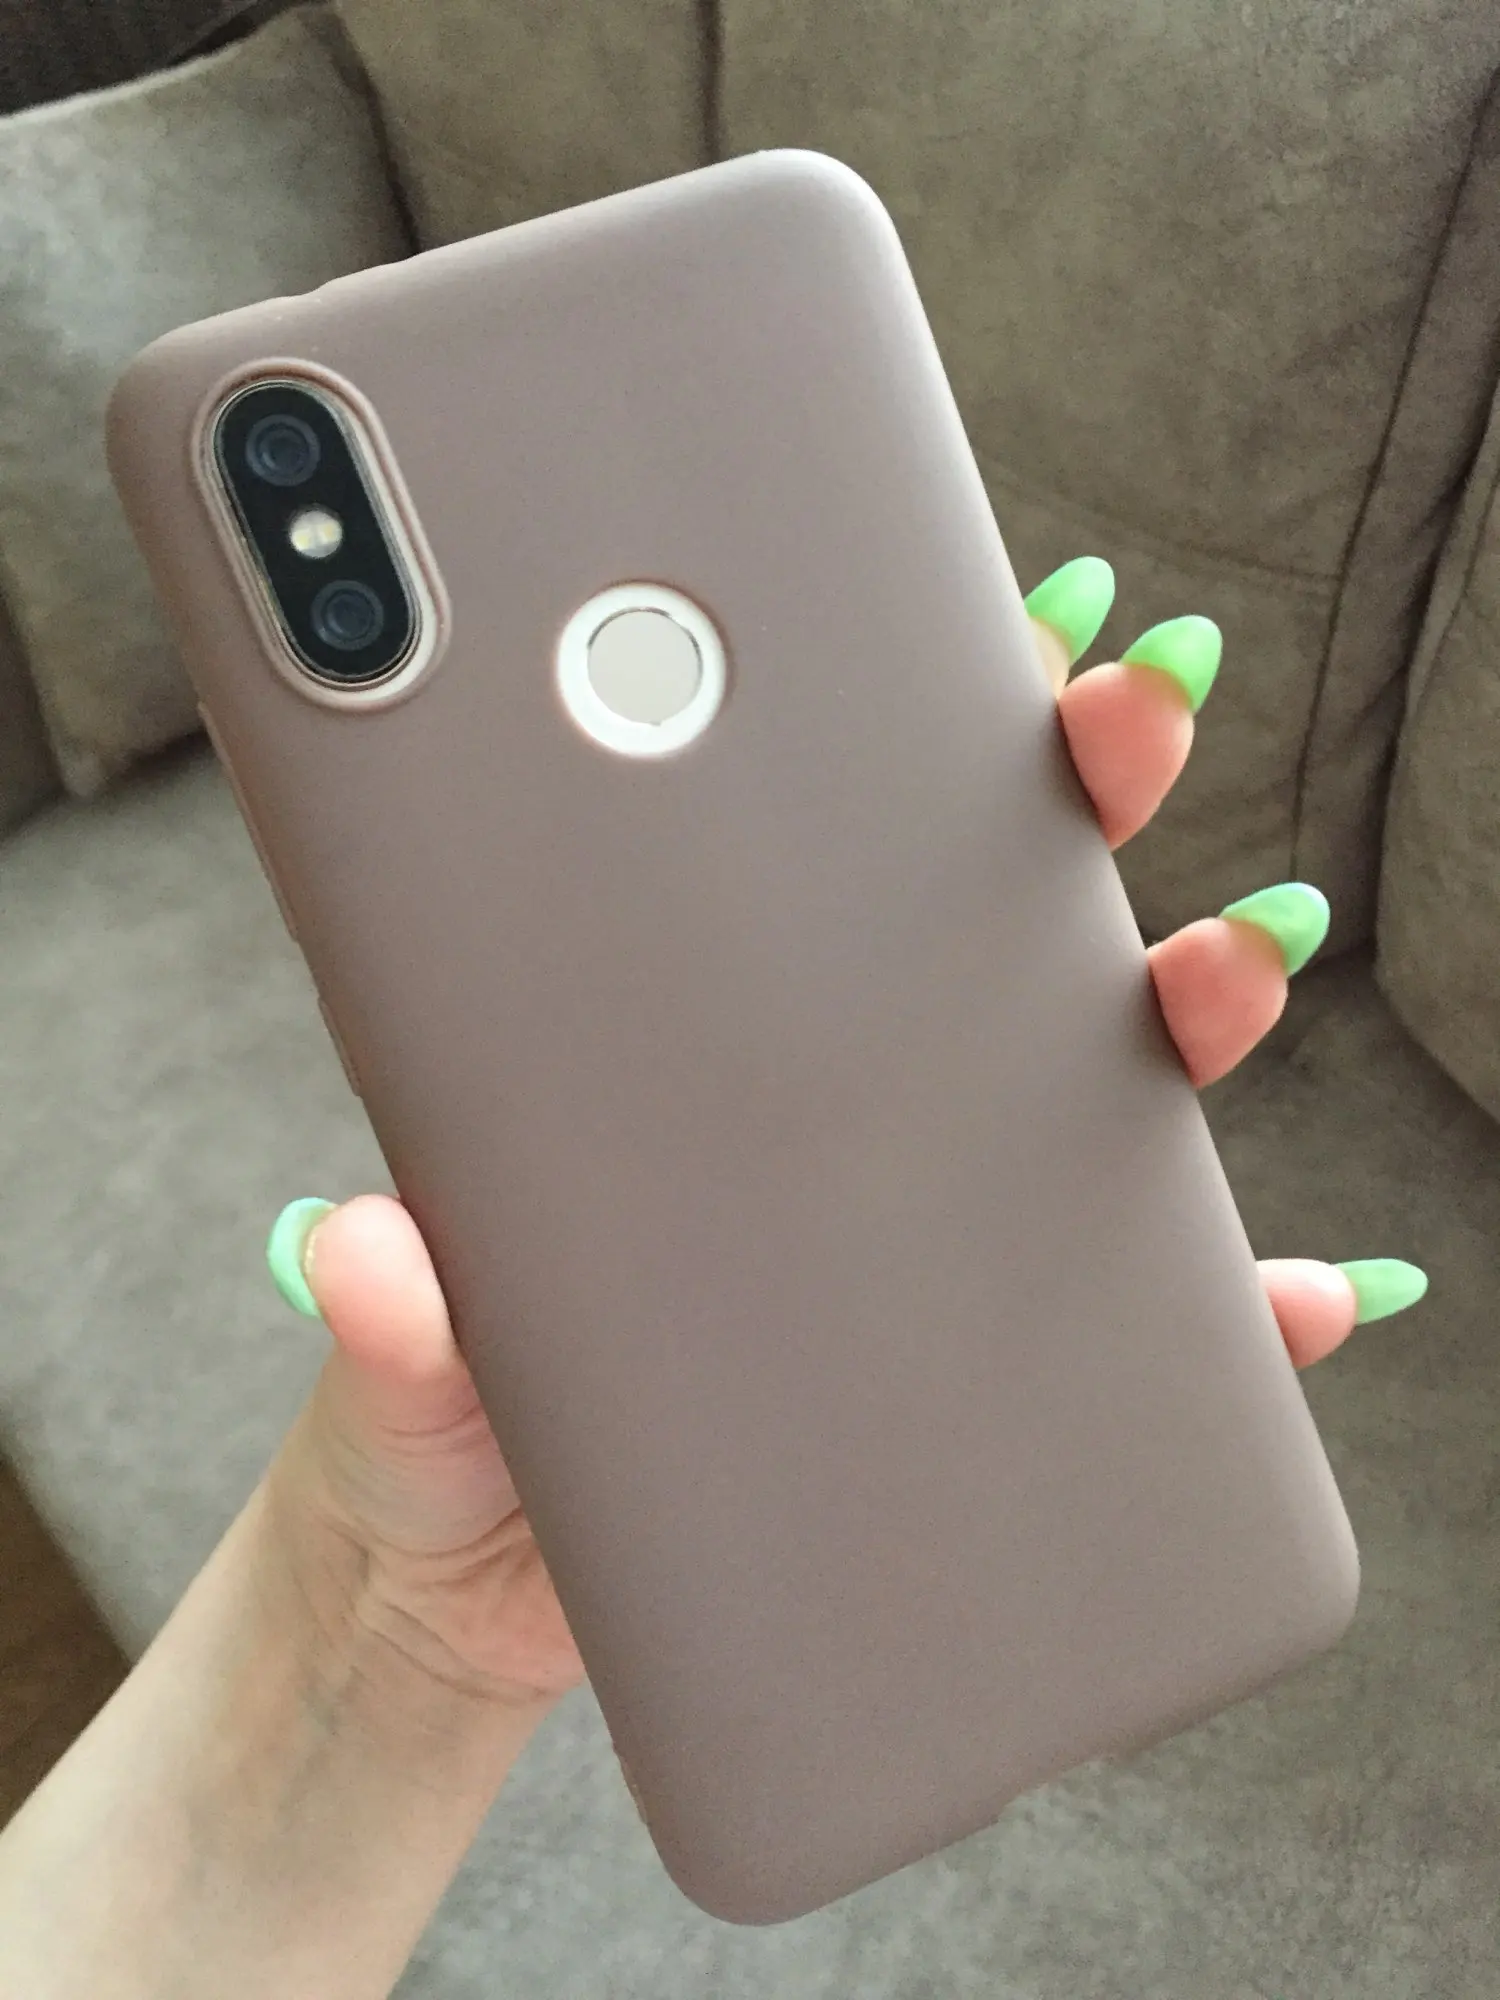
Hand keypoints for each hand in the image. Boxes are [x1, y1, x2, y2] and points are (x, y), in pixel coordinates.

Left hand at [262, 559, 1427, 1715]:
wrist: (484, 1600)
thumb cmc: (439, 1436)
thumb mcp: (403, 1369)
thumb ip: (398, 1315)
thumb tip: (370, 1252)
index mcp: (682, 1060)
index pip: (806, 857)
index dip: (897, 728)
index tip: (984, 623)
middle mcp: (817, 1116)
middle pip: (976, 926)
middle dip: (1077, 793)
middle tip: (1143, 712)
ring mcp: (910, 1232)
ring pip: (1088, 1086)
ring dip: (1192, 1002)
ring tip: (1237, 959)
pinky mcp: (972, 1371)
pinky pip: (1129, 1323)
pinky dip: (1230, 1309)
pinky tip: (1294, 1297)